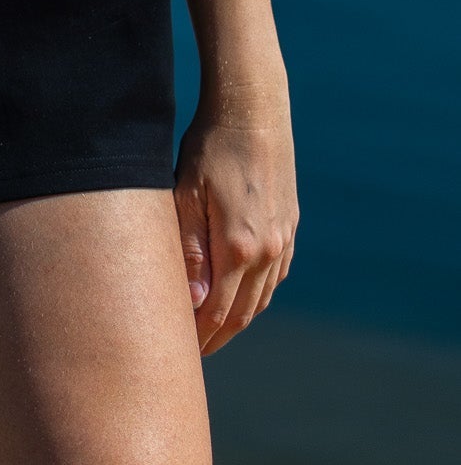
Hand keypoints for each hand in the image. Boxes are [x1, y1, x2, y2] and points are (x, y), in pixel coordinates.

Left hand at [173, 91, 298, 356]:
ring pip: (260, 298)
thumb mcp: (186, 192)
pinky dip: (256, 296)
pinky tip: (241, 299)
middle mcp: (267, 251)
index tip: (174, 349)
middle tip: (190, 355)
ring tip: (212, 334)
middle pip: (240, 313)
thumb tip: (194, 302)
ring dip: (237, 320)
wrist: (254, 109)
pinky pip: (274, 277)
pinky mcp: (289, 227)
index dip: (196, 336)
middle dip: (215, 337)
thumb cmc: (210, 146)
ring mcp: (282, 240)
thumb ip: (190, 249)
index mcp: (239, 247)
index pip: (215, 311)